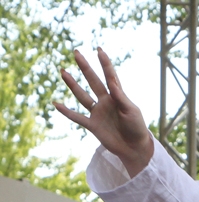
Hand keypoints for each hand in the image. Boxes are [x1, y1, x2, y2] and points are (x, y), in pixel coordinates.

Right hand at [55, 48, 153, 177]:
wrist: (135, 148)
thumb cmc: (137, 128)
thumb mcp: (131, 111)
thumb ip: (120, 97)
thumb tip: (111, 80)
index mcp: (118, 97)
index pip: (110, 76)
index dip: (105, 63)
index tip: (99, 50)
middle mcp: (106, 102)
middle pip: (93, 81)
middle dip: (85, 67)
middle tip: (76, 52)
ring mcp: (98, 113)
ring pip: (82, 96)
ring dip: (72, 84)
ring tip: (63, 72)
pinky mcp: (93, 126)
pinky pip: (77, 117)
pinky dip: (66, 112)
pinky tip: (56, 103)